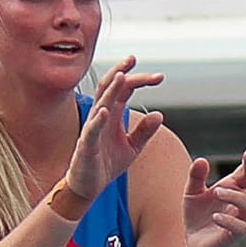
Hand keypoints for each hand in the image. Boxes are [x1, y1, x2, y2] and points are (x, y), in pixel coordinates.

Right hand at [61, 57, 164, 203]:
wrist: (89, 186)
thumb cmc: (107, 164)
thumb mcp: (132, 148)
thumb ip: (145, 132)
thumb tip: (159, 114)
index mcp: (113, 114)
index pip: (125, 89)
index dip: (139, 79)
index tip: (158, 76)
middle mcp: (101, 116)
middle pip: (110, 88)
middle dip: (122, 73)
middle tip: (134, 60)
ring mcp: (92, 129)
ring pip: (100, 104)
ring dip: (110, 90)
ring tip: (121, 77)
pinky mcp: (86, 146)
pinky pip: (90, 131)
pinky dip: (98, 120)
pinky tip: (105, 111)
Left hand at [184, 149, 245, 246]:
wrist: (193, 243)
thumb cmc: (197, 216)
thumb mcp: (192, 191)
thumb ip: (196, 176)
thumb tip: (202, 160)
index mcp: (233, 189)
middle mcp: (239, 204)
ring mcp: (238, 220)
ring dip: (236, 196)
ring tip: (216, 192)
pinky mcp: (232, 236)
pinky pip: (241, 228)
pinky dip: (229, 220)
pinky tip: (215, 216)